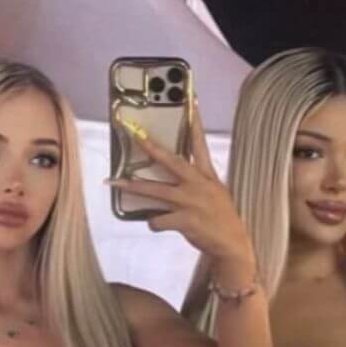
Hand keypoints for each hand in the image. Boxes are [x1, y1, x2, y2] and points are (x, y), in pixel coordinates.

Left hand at [114, 103, 254, 272]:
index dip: (195, 122)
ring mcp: (191, 202)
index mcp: (207, 176)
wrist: (232, 246)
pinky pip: (157, 220)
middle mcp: (198, 185)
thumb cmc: (221, 219)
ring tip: (113, 182)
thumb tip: (175, 174)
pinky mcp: (185, 221)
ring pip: (155, 191)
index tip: (190, 100)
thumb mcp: (215, 193)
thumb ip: (198, 180)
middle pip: (170, 161)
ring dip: (133, 187)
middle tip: (134, 135)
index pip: (200, 143)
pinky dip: (153, 223)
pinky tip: (158, 225)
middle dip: (151, 147)